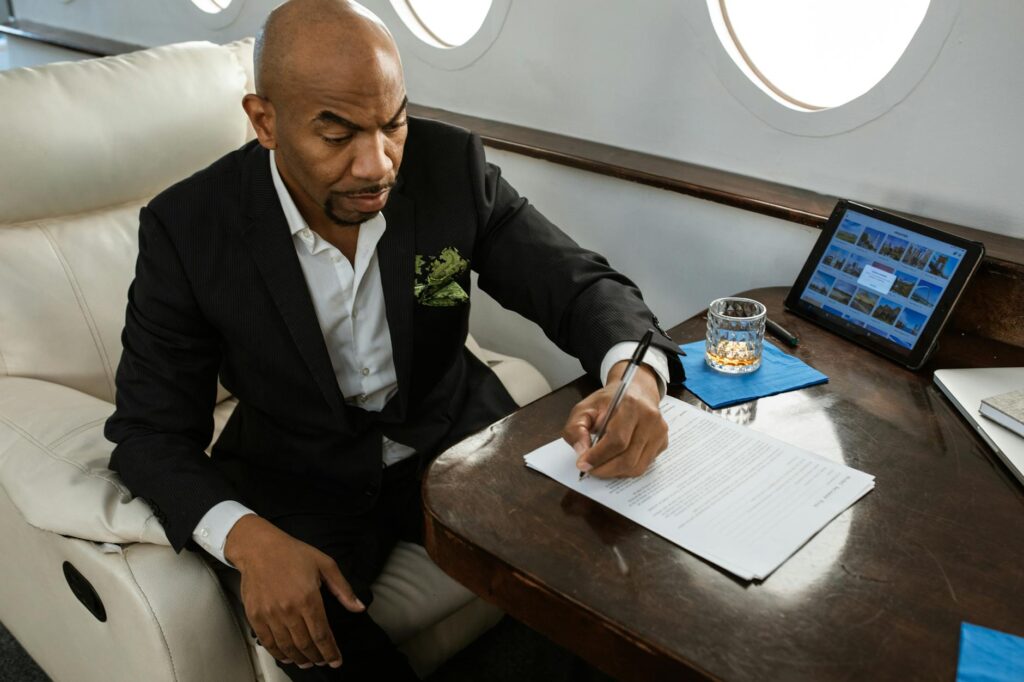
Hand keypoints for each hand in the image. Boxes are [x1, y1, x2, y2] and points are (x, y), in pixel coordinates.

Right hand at [225, 515, 364, 669]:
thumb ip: (343, 589)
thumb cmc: (293, 553)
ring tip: (308, 662)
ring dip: (299, 659)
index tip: (336, 660)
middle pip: (305, 644)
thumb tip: (359, 608)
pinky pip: (268, 642)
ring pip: (287, 647)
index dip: (331, 651)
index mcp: (308, 598)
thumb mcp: (325, 564)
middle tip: (323, 661)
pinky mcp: (255, 616)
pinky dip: (278, 653)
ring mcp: (270, 614)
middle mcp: (289, 610)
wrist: (259, 548)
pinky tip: (287, 656)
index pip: (322, 634)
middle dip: (317, 657)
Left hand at [562, 362, 667, 477]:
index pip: (617, 439)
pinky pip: (643, 466)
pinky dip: (625, 470)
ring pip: (636, 467)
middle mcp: (650, 419)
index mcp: (631, 404)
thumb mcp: (585, 408)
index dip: (598, 456)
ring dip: (614, 473)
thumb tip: (581, 451)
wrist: (635, 392)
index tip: (583, 464)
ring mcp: (659, 432)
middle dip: (604, 469)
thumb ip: (576, 428)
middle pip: (628, 458)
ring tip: (600, 466)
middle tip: (589, 469)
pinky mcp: (663, 443)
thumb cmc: (609, 401)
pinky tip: (614, 462)